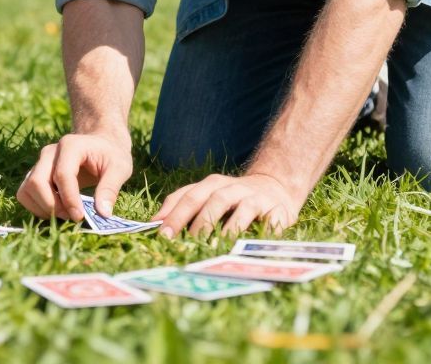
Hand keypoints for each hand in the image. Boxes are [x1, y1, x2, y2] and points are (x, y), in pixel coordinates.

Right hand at [16, 130, 133, 220]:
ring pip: (27, 189)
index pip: (62, 175)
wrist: (100, 143)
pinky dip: (36, 207)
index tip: (81, 217)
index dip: (69, 199)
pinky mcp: (35, 174)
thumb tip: (103, 214)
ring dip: (42, 208)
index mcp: (70, 146)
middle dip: (52, 206)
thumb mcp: (120, 168)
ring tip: (65, 215)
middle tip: (73, 217)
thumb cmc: (111, 155)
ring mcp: (40, 163)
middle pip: (37, 181)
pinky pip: (25, 193)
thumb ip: (110, 189)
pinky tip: (56, 211)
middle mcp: (49, 153)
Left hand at [152, 172, 304, 236]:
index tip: (162, 234)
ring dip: (227, 228)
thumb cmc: (232, 197)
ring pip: (240, 210)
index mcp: (212, 184)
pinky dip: (259, 233)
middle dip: (199, 223)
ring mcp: (255, 198)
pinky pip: (268, 222)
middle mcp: (233, 188)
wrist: (275, 187)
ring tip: (215, 247)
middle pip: (213, 201)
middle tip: (186, 243)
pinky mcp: (276, 210)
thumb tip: (154, 223)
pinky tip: (248, 246)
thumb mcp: (206, 195)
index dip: (175, 215)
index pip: (189, 196)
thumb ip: (181, 204)